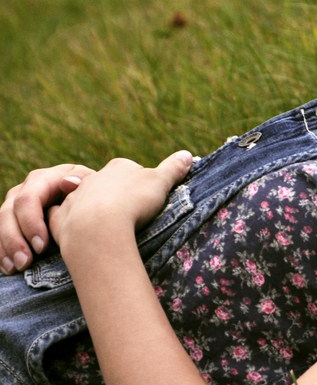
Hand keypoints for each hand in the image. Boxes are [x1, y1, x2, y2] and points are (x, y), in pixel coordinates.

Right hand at [1, 163, 95, 274]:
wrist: (97, 204)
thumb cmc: (99, 196)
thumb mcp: (96, 188)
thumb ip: (84, 184)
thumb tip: (69, 183)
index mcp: (46, 178)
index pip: (28, 198)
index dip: (31, 222)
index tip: (42, 247)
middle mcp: (27, 188)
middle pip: (9, 212)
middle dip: (15, 240)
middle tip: (25, 263)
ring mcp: (17, 203)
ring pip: (1, 223)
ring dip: (5, 248)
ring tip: (15, 269)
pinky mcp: (14, 219)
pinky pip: (0, 234)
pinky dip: (2, 252)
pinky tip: (8, 268)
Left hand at [47, 151, 192, 265]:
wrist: (98, 226)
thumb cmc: (133, 201)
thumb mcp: (160, 182)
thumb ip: (173, 168)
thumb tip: (188, 154)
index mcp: (119, 167)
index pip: (130, 170)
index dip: (139, 184)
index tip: (147, 197)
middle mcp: (93, 178)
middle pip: (105, 184)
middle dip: (113, 195)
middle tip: (127, 212)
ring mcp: (74, 197)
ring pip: (82, 199)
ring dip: (90, 208)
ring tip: (104, 226)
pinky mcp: (60, 218)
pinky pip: (62, 217)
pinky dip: (68, 222)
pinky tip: (76, 231)